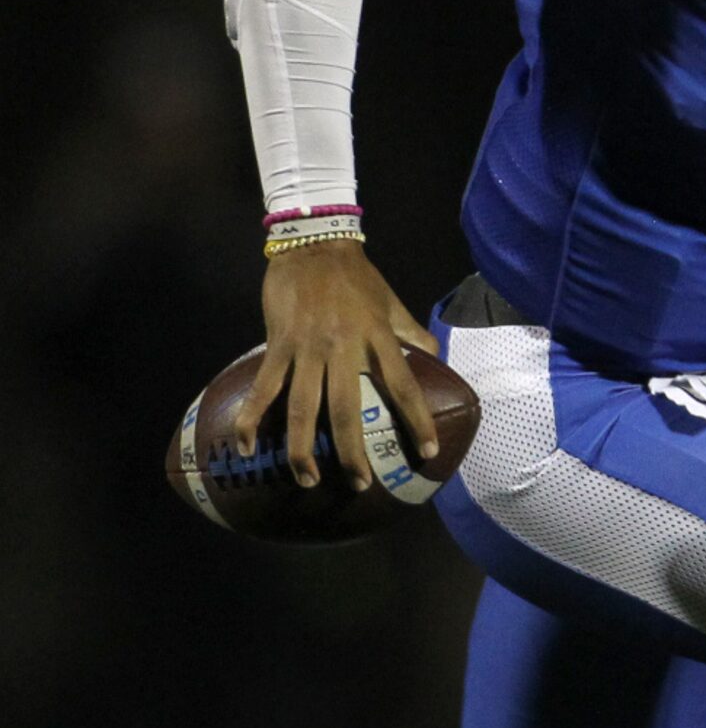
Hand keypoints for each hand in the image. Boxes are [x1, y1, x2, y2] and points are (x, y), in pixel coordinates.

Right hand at [234, 241, 440, 490]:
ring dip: (303, 449)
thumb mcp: (391, 302)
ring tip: (307, 480)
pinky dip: (253, 420)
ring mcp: (308, 347)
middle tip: (358, 484)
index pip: (404, 386)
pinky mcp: (278, 344)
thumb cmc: (356, 276)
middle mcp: (344, 347)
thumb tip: (435, 357)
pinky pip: (264, 388)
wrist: (312, 243)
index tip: (428, 452)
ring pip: (303, 408)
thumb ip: (411, 333)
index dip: (417, 420)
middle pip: (347, 410)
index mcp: (378, 337)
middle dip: (352, 452)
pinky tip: (248, 448)